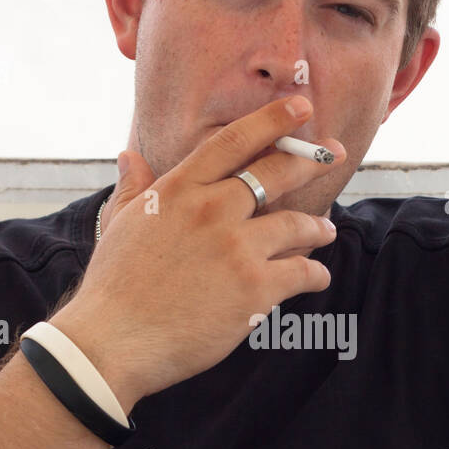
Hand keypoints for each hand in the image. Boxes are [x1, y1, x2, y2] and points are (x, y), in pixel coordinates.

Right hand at [53, 96, 344, 406]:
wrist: (114, 341)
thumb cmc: (113, 287)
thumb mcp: (118, 226)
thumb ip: (134, 188)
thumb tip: (130, 155)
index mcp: (179, 190)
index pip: (233, 142)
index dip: (272, 120)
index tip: (300, 107)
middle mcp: (211, 211)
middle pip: (275, 173)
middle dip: (312, 159)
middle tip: (335, 153)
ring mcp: (236, 248)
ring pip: (296, 224)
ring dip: (317, 226)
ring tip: (325, 230)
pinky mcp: (254, 288)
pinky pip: (301, 272)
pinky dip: (315, 274)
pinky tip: (318, 277)